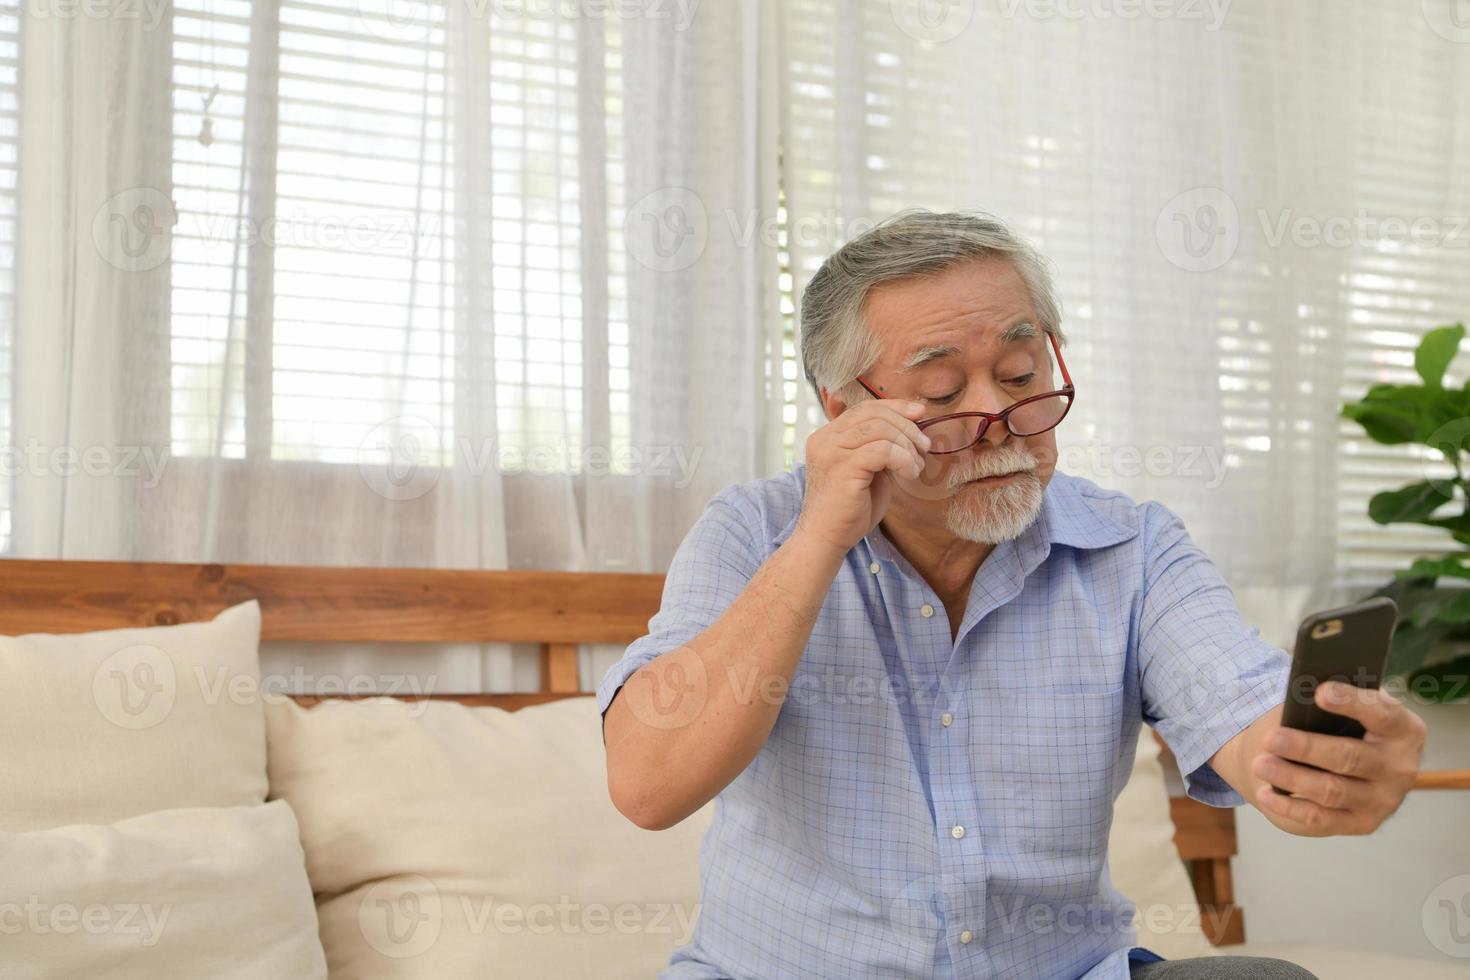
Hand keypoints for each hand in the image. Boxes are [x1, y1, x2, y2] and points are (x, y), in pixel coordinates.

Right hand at [795, 398, 930, 554]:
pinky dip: (903, 459)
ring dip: (907, 445)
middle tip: (924, 447)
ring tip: (916, 467)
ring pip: (880, 429)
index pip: (865, 408)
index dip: (895, 407)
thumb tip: (912, 426)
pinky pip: (883, 450)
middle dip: (906, 427)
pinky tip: (908, 474)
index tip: (920, 413)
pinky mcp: (842, 466)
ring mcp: (831, 451)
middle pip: (874, 414)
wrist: (826, 540)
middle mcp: (825, 439)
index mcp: (828, 436)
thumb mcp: (868, 470)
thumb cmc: (850, 510)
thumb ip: (881, 447)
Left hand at [1250, 681, 1425, 835]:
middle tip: (1271, 738)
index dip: (1352, 702)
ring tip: (1260, 765)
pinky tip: (1265, 794)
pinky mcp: (1362, 823)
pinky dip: (1290, 807)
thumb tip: (1298, 702)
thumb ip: (1328, 704)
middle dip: (1306, 747)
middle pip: (1350, 757)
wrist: (1342, 765)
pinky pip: (1322, 819)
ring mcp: (1384, 800)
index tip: (1319, 692)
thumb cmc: (1340, 725)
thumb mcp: (1341, 710)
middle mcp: (1400, 767)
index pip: (1382, 713)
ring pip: (1332, 791)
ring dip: (1292, 777)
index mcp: (1404, 729)